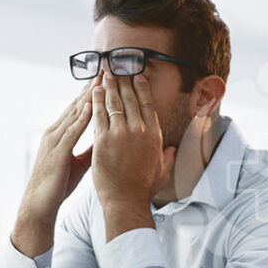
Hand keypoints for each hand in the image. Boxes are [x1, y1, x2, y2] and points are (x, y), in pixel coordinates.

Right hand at [11, 81, 94, 256]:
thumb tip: (106, 140)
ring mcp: (55, 140)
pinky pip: (71, 132)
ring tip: (101, 79)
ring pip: (74, 112)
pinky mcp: (57, 151)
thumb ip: (90, 149)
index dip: (92, 92)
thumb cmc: (58, 184)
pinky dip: (81, 118)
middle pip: (76, 104)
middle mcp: (56, 131)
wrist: (39, 203)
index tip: (106, 77)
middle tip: (105, 68)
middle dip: (91, 86)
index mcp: (61, 134)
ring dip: (88, 95)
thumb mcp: (79, 163)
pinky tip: (90, 106)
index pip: (78, 108)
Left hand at [92, 72, 175, 240]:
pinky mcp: (103, 140)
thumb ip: (168, 157)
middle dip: (124, 80)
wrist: (126, 201)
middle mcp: (139, 130)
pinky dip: (96, 100)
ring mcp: (120, 134)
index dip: (142, 88)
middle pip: (130, 98)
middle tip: (117, 67)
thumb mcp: (163, 171)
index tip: (138, 76)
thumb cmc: (144, 189)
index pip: (148, 104)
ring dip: (109, 85)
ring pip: (114, 103)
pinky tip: (94, 90)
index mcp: (154, 135)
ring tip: (105, 73)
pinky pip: (99, 114)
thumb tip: (174, 149)